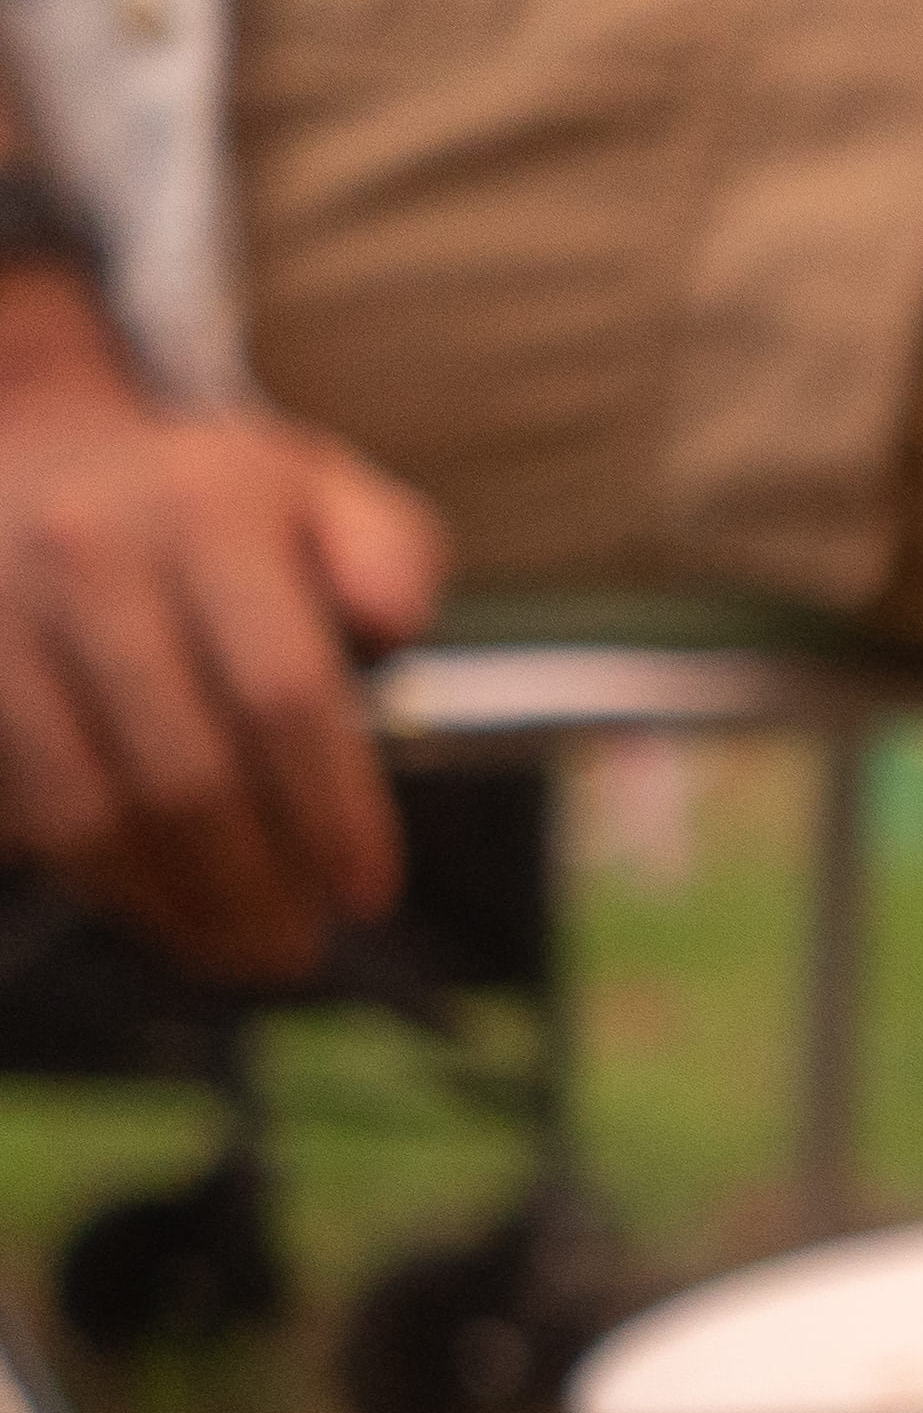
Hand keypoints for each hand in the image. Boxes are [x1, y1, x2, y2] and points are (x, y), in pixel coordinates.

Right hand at [0, 269, 446, 982]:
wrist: (45, 462)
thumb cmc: (222, 514)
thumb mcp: (327, 498)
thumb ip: (391, 551)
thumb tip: (393, 618)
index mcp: (207, 509)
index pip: (284, 693)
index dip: (334, 813)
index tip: (368, 894)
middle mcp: (92, 551)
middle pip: (188, 772)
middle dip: (257, 886)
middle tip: (300, 948)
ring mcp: (3, 610)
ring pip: (91, 809)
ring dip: (174, 905)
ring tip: (237, 950)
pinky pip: (25, 812)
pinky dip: (98, 880)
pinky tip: (157, 905)